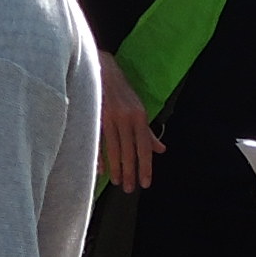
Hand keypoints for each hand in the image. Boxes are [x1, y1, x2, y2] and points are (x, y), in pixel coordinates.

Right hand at [99, 63, 160, 191]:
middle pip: (129, 150)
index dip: (145, 166)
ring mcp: (109, 116)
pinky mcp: (94, 114)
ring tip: (118, 182)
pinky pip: (98, 140)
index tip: (145, 183)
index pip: (144, 147)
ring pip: (114, 148)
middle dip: (130, 171)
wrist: (100, 67)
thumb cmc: (121, 91)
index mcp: (139, 116)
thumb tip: (161, 149)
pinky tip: (101, 170)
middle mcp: (126, 117)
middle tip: (130, 189)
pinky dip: (99, 156)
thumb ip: (148, 131)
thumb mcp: (138, 108)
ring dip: (116, 168)